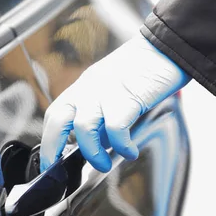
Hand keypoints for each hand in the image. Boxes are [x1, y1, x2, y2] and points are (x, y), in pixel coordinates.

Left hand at [40, 34, 190, 172]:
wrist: (166, 47)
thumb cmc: (145, 68)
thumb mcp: (114, 90)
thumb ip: (103, 115)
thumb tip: (100, 142)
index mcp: (84, 86)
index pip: (56, 114)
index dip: (49, 140)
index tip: (50, 160)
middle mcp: (89, 88)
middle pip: (59, 120)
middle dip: (53, 148)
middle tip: (60, 168)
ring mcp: (105, 91)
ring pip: (84, 127)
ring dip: (92, 153)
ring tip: (103, 164)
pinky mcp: (126, 96)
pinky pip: (116, 128)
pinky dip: (122, 145)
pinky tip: (130, 150)